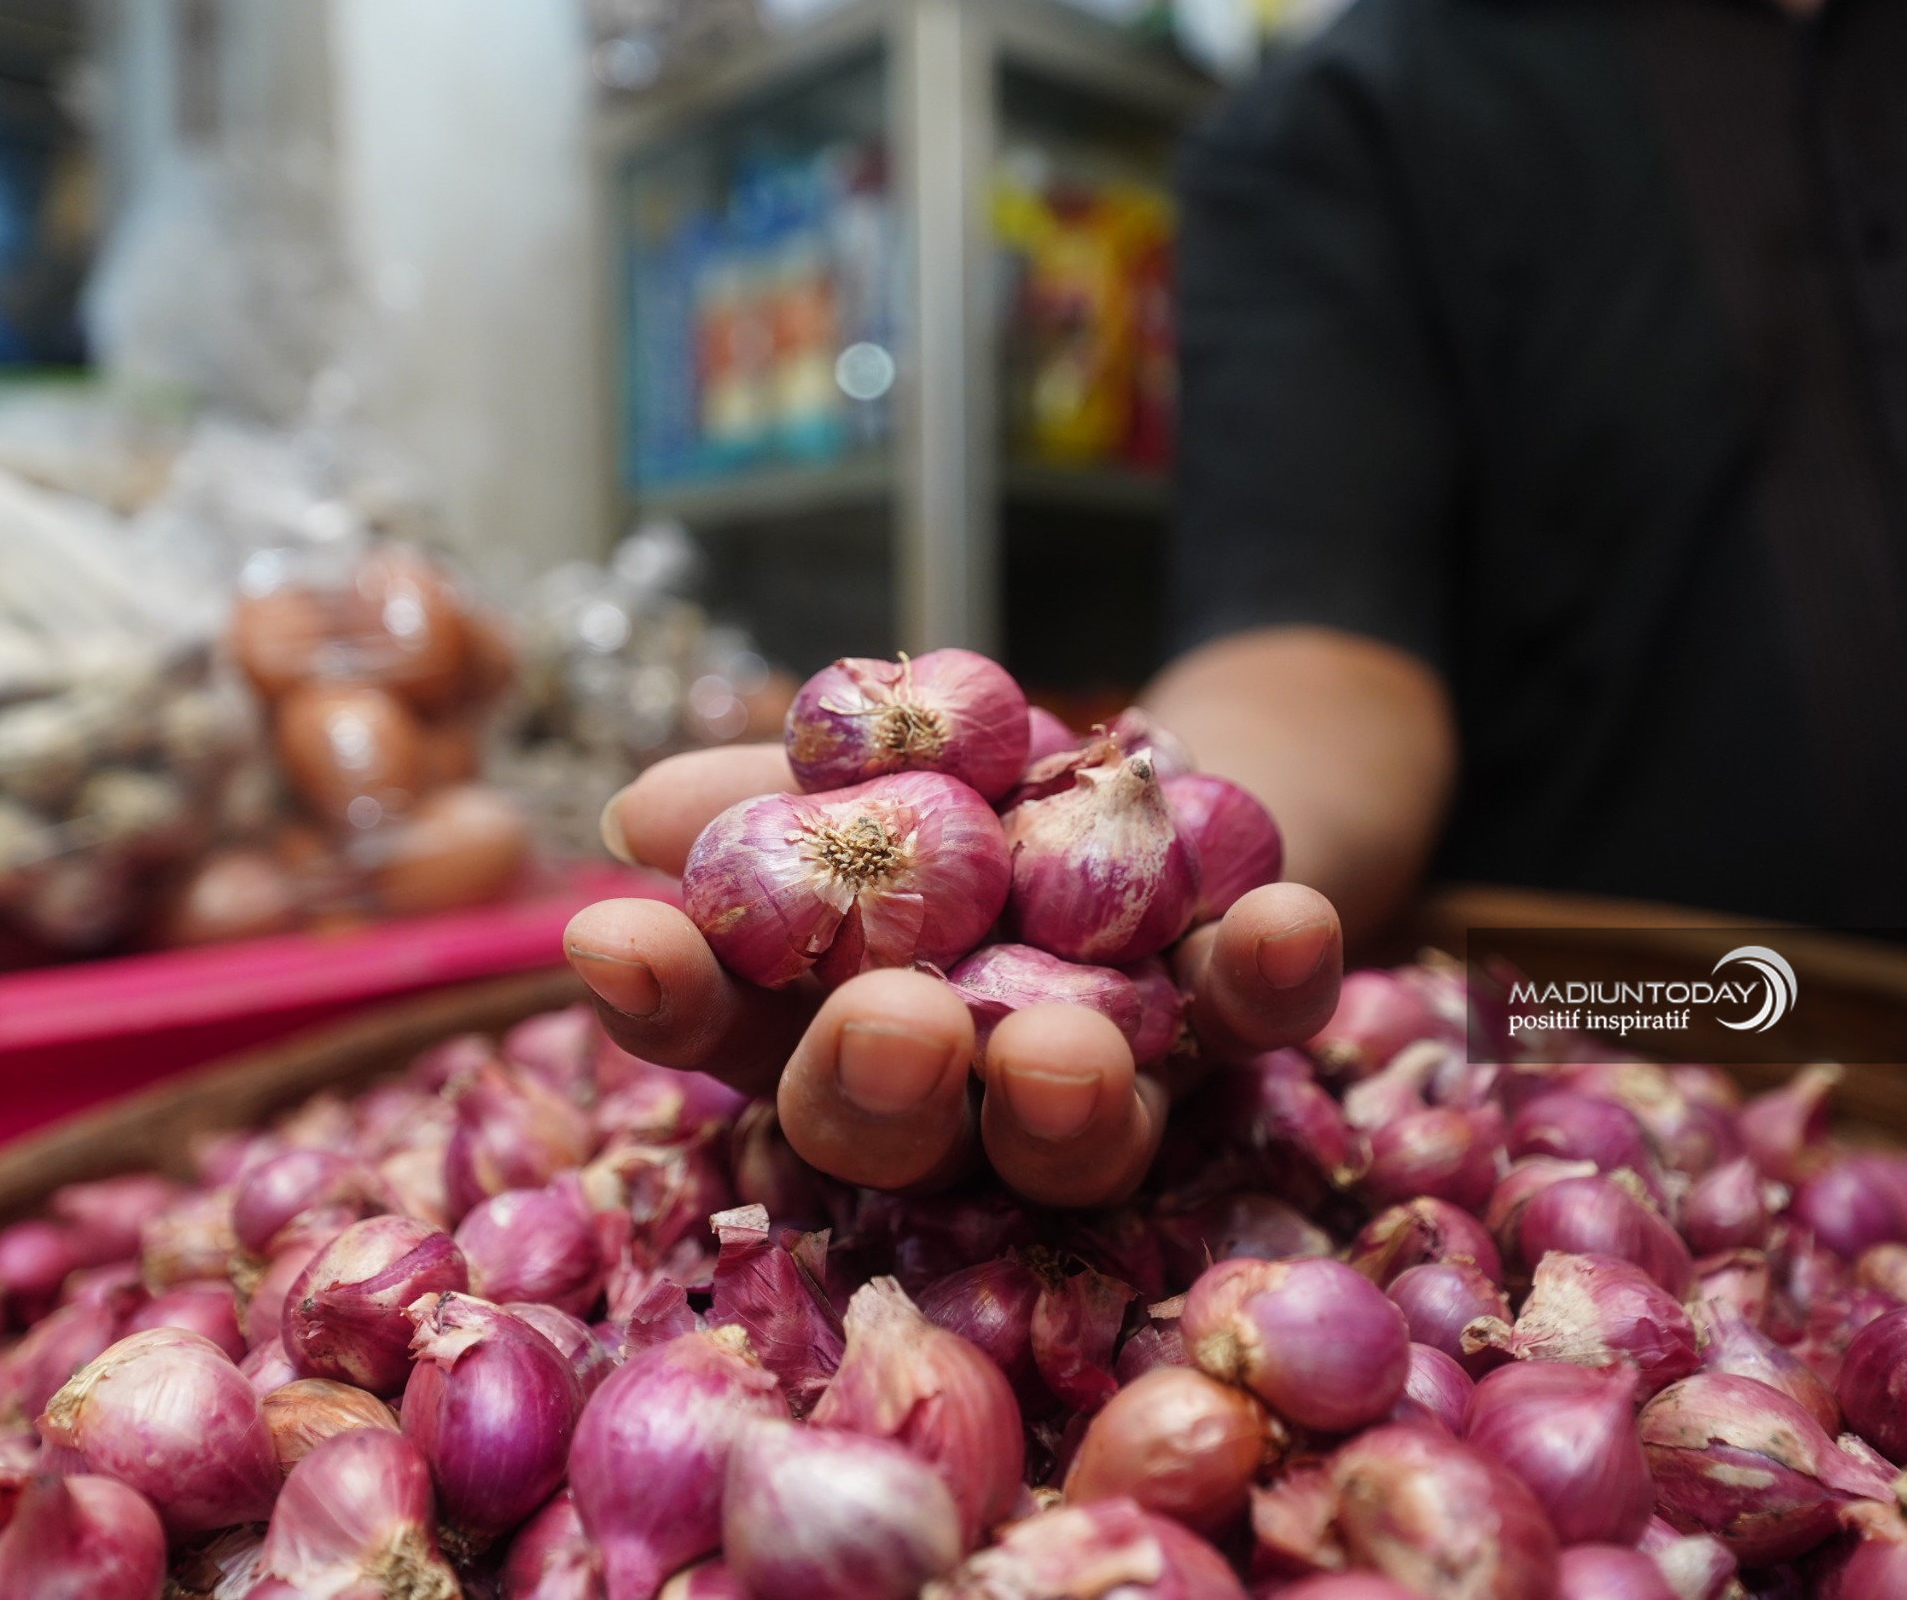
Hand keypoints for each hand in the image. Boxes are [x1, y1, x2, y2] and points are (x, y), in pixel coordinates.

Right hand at [561, 744, 1344, 1206]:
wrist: (1169, 772)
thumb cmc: (970, 790)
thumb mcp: (865, 760)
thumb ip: (768, 793)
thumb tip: (639, 817)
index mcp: (829, 1027)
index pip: (731, 1038)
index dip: (672, 1002)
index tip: (620, 941)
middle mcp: (959, 1100)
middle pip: (894, 1139)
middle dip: (880, 1091)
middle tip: (890, 1029)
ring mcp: (1107, 1088)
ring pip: (1073, 1146)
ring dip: (1065, 1107)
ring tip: (1065, 1054)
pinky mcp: (1238, 1036)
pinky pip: (1256, 1026)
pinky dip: (1271, 978)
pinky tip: (1285, 923)